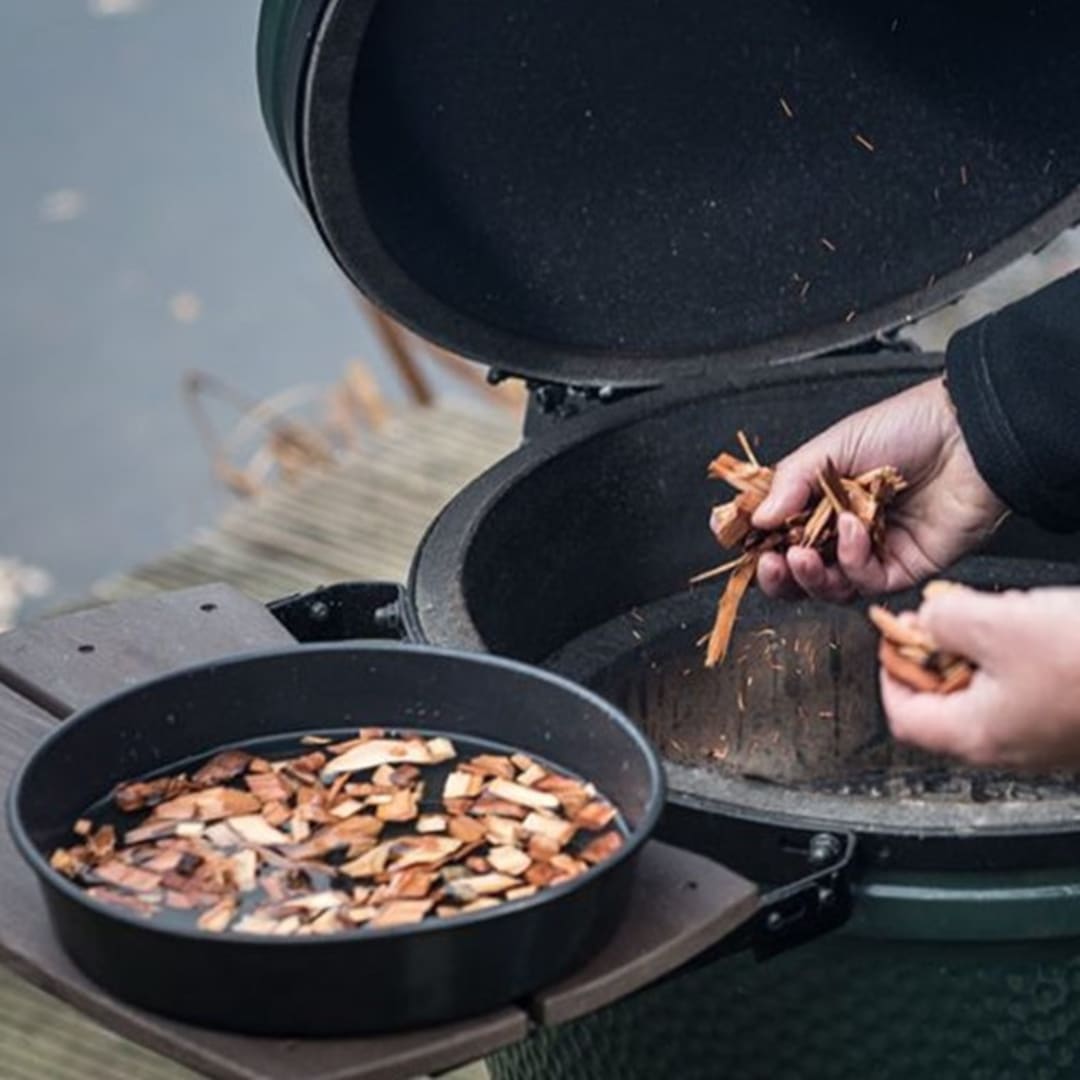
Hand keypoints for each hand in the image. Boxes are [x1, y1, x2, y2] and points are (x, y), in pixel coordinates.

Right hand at [752, 376, 1005, 600]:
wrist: (968, 435)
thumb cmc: (907, 427)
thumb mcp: (833, 445)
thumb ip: (791, 481)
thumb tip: (755, 518)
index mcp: (821, 500)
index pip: (778, 533)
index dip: (757, 544)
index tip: (741, 541)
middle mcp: (842, 530)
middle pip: (798, 573)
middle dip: (778, 575)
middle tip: (770, 563)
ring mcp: (873, 552)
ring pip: (829, 587)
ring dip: (810, 576)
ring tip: (801, 554)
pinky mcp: (903, 568)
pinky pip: (866, 582)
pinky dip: (852, 562)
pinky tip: (853, 531)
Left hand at [882, 586, 1079, 769]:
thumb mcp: (998, 623)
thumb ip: (944, 621)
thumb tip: (926, 620)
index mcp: (976, 735)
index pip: (903, 718)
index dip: (889, 675)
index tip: (893, 640)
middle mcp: (1009, 749)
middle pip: (944, 708)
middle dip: (938, 658)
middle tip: (943, 620)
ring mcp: (1046, 741)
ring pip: (989, 697)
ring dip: (981, 654)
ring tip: (996, 616)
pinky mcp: (1075, 725)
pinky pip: (1029, 693)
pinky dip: (1020, 660)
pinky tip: (1037, 628)